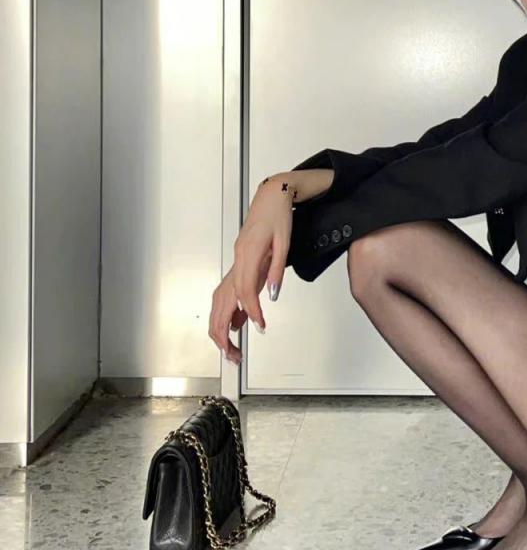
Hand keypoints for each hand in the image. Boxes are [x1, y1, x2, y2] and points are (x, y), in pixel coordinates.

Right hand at [208, 175, 298, 361]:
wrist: (272, 195)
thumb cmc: (278, 215)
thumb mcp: (284, 242)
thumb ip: (276, 270)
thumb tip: (272, 295)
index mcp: (247, 255)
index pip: (244, 292)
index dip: (251, 312)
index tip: (260, 327)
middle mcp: (236, 260)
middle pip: (222, 302)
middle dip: (224, 332)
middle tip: (236, 354)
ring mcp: (235, 261)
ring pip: (220, 299)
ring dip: (222, 325)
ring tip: (232, 347)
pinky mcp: (238, 262)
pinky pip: (227, 291)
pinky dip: (228, 310)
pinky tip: (237, 323)